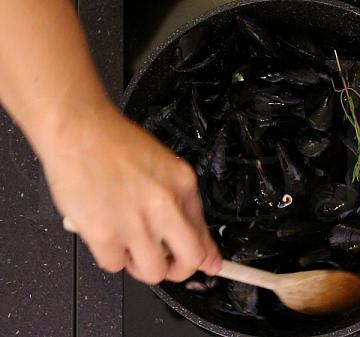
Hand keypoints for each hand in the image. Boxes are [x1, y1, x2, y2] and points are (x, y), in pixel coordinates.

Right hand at [40, 102, 220, 283]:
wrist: (77, 128)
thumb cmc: (113, 143)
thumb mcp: (163, 166)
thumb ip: (181, 204)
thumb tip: (199, 241)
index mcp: (183, 186)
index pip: (204, 234)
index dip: (205, 257)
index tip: (206, 266)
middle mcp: (165, 206)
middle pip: (190, 260)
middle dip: (179, 270)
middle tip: (166, 263)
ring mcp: (136, 222)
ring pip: (153, 272)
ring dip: (141, 266)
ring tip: (129, 246)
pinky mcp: (105, 234)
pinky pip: (115, 265)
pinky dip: (109, 256)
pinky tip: (105, 234)